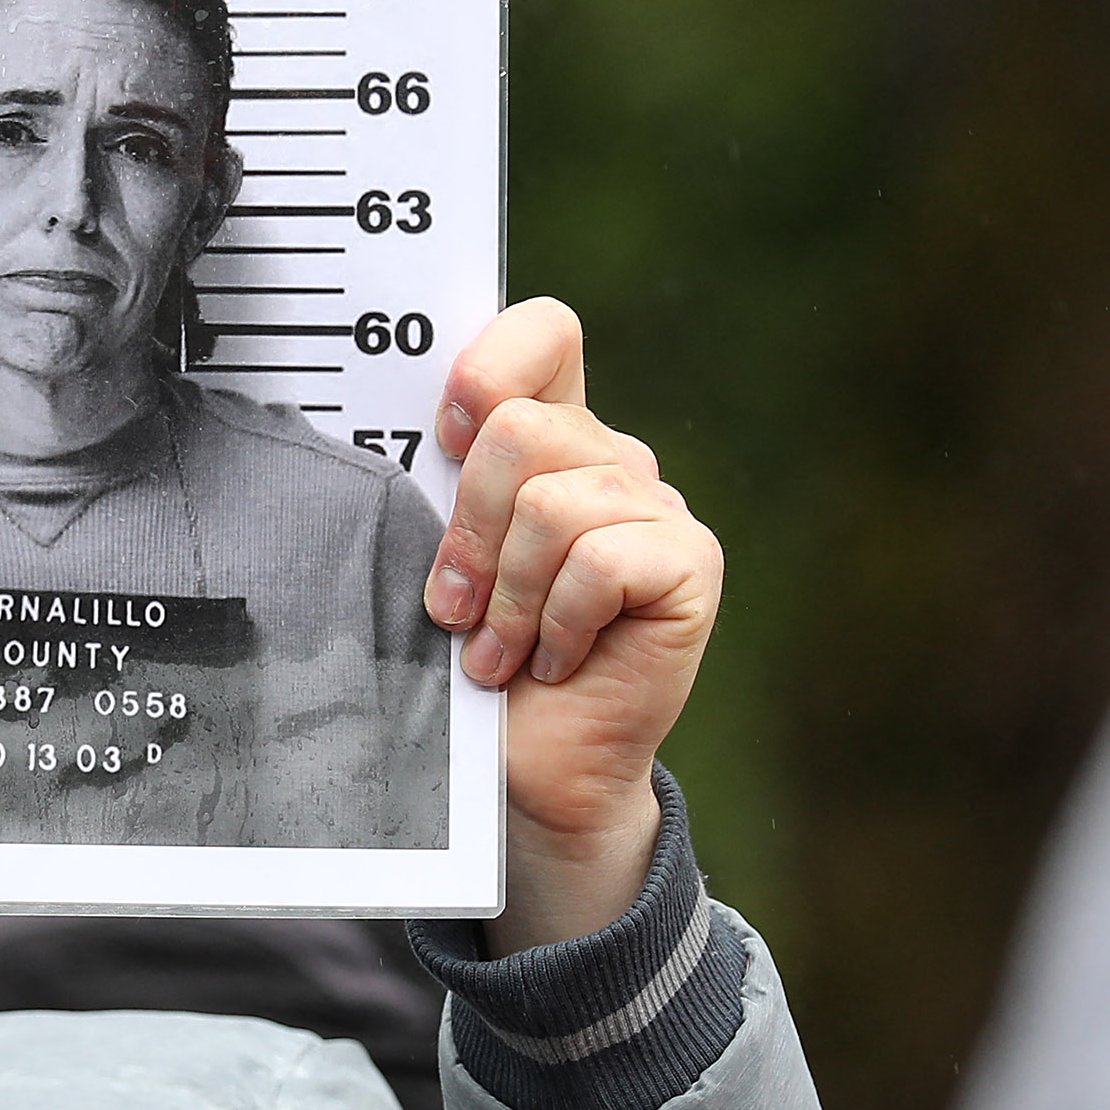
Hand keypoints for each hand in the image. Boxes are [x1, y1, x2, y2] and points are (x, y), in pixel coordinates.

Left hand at [423, 299, 722, 950]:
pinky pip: (600, 559)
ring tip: (499, 652)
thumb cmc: (471, 668)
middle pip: (523, 428)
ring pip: (554, 502)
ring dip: (508, 595)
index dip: (491, 366)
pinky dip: (557, 623)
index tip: (447, 437)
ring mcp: (659, 509)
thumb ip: (441, 489)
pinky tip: (555, 663)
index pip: (544, 333)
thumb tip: (420, 439)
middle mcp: (612, 460)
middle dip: (468, 530)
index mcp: (552, 438)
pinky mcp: (690, 564)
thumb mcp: (439, 564)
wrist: (527, 776)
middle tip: (456, 608)